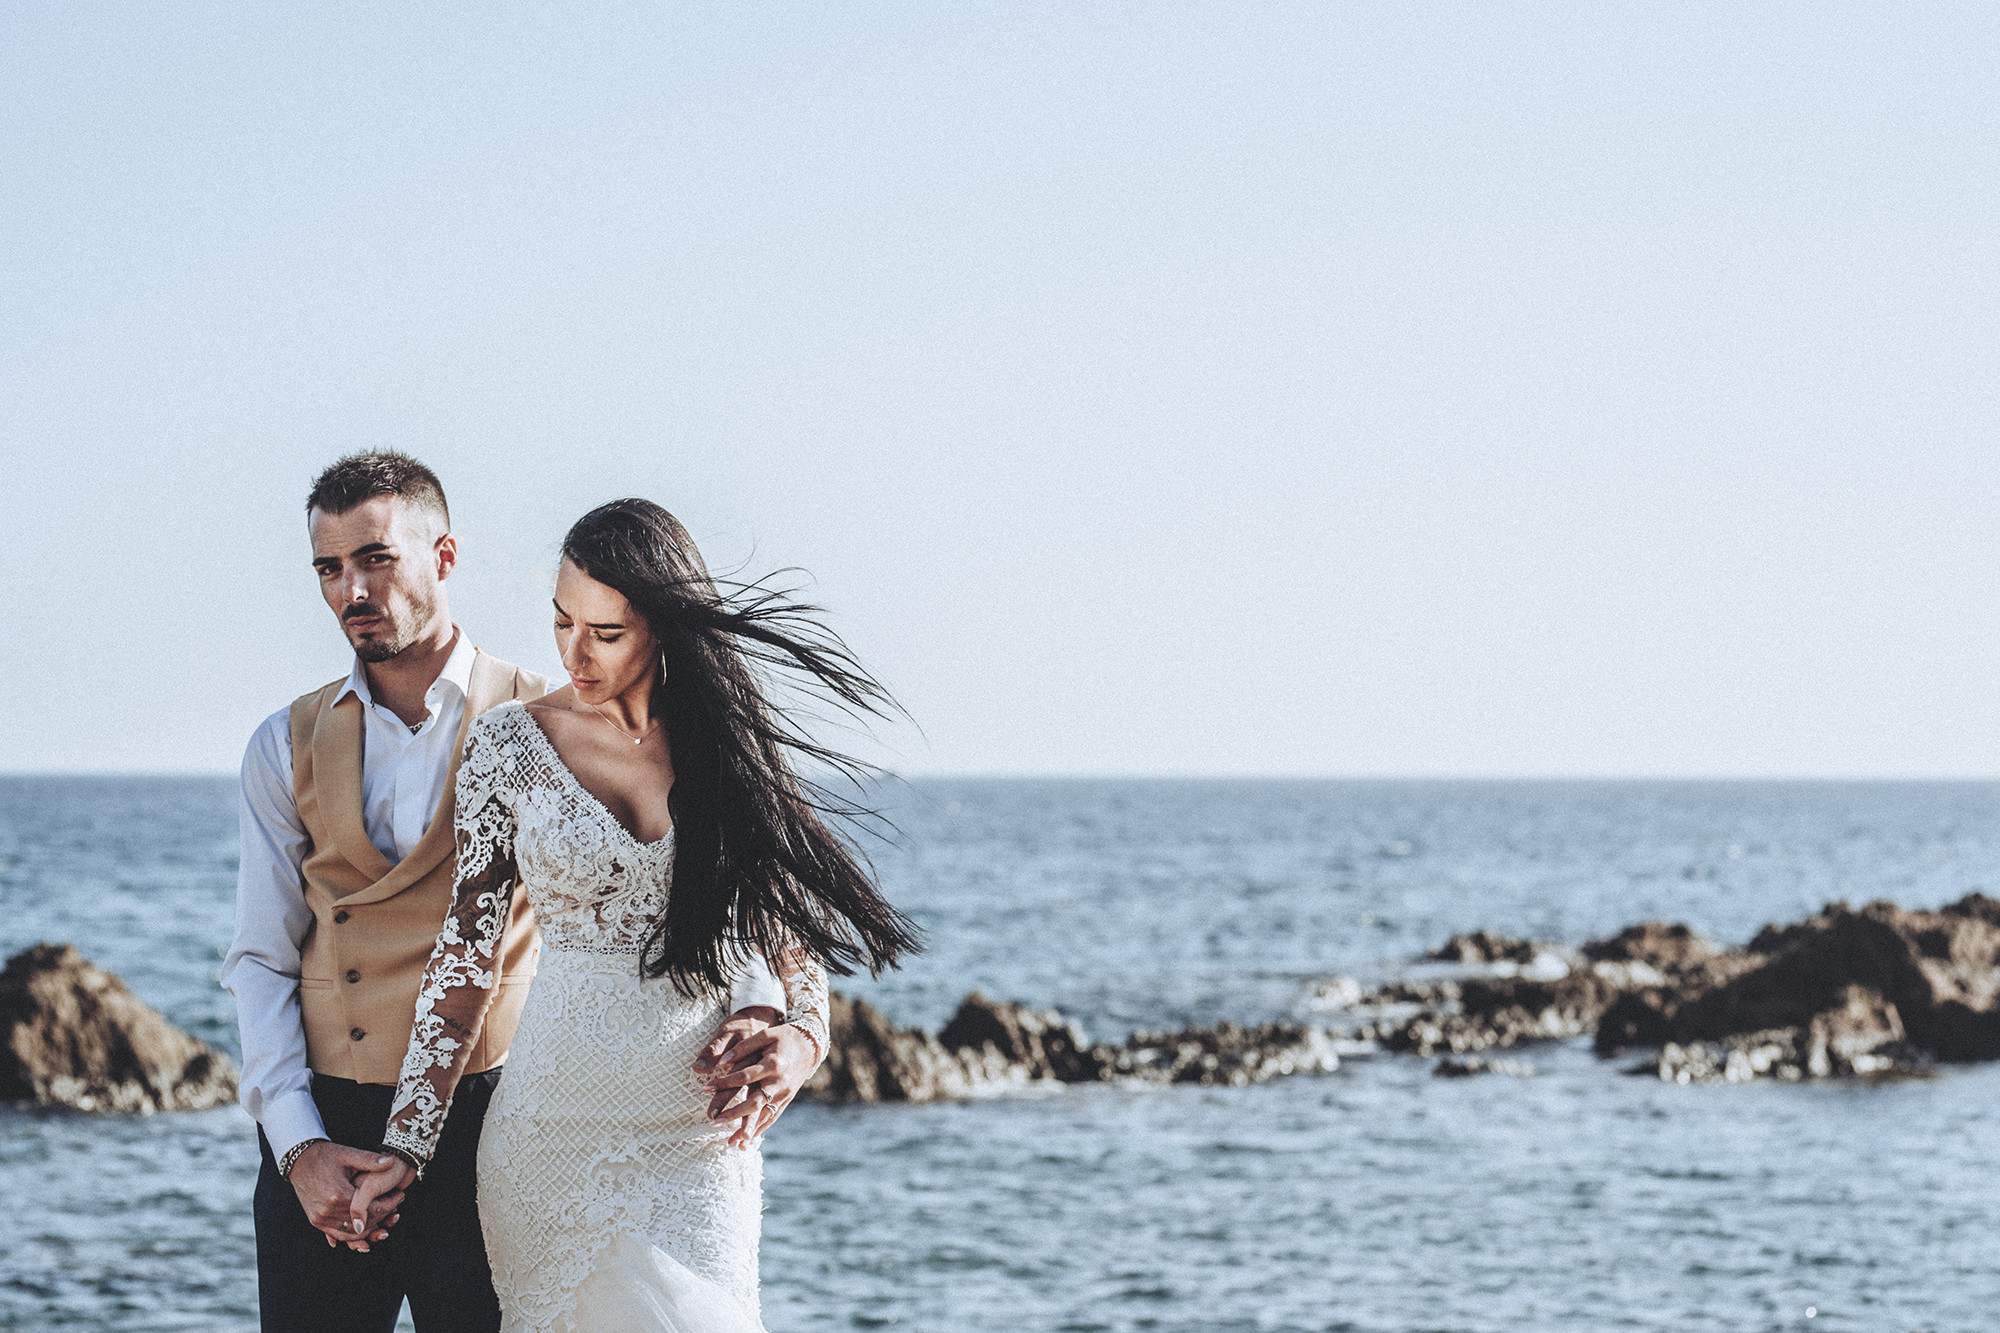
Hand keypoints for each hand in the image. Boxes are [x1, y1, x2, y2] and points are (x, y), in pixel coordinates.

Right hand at [288, 1142, 406, 1249]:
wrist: (299, 1160)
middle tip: (395, 1210)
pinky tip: (363, 1232)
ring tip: (382, 1221)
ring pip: (350, 1234)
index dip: (389, 1205)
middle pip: (362, 1223)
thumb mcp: (348, 1154)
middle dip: (381, 1218)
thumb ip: (370, 1160)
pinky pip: (335, 1235)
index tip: (400, 1197)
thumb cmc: (325, 1155)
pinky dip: (351, 1235)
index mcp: (339, 1194)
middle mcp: (328, 1210)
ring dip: (367, 1230)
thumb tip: (391, 1162)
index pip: (371, 1208)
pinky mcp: (315, 1221)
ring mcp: (320, 1218)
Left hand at [697, 1019, 815, 1148]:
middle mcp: (779, 1082)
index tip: (706, 1088)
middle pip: (755, 1102)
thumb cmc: (784, 1037)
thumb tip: (722, 1061)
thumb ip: (744, 1047)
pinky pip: (772, 1117)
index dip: (724, 1083)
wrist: (810, 1045)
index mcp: (773, 1064)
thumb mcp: (765, 1035)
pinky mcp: (787, 1099)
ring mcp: (785, 1093)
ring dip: (747, 1130)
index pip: (744, 1077)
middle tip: (714, 1122)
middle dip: (734, 1114)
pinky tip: (747, 1140)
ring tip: (730, 1143)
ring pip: (764, 1116)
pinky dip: (760, 1130)